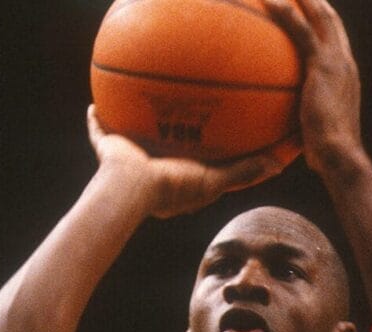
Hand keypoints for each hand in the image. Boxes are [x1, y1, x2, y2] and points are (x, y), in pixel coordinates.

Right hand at [87, 105, 297, 219]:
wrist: (132, 188)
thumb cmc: (172, 187)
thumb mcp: (212, 181)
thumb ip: (242, 172)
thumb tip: (276, 166)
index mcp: (177, 180)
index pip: (194, 164)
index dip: (204, 153)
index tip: (216, 138)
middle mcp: (152, 169)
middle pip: (162, 148)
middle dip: (170, 135)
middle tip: (181, 115)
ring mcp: (127, 160)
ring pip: (131, 138)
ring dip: (132, 124)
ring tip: (138, 104)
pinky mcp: (107, 150)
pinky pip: (99, 131)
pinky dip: (96, 120)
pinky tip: (94, 105)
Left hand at [265, 0, 363, 172]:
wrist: (339, 154)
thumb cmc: (325, 154)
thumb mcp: (314, 132)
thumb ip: (302, 121)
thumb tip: (284, 132)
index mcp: (345, 75)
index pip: (335, 40)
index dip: (324, 22)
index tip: (310, 10)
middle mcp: (345, 62)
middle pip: (331, 21)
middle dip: (316, 2)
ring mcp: (336, 61)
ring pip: (319, 17)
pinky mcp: (322, 65)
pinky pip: (300, 31)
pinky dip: (286, 12)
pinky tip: (268, 1)